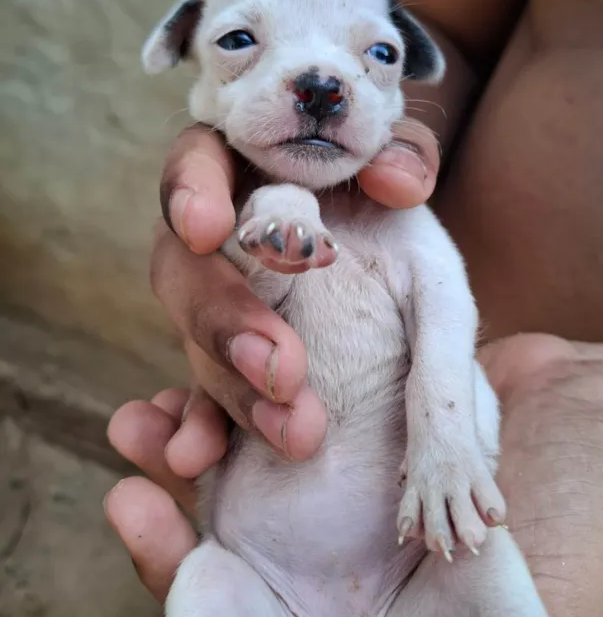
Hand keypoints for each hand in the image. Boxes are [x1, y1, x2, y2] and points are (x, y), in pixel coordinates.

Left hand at [105, 333, 602, 616]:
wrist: (597, 414)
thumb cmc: (582, 514)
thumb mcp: (531, 611)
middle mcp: (339, 573)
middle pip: (225, 585)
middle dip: (168, 551)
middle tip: (133, 504)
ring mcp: (333, 498)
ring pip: (227, 501)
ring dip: (177, 472)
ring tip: (139, 430)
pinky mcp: (333, 435)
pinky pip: (259, 430)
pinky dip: (217, 415)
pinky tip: (184, 397)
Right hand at [152, 120, 439, 468]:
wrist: (394, 261)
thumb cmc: (389, 199)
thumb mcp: (404, 172)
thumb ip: (404, 158)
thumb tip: (399, 184)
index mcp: (245, 169)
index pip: (198, 165)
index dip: (190, 192)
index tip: (208, 230)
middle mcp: (214, 241)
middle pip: (183, 270)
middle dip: (224, 320)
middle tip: (280, 365)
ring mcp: (215, 311)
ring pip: (200, 348)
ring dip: (241, 393)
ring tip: (301, 434)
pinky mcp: (226, 371)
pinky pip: (199, 404)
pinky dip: (197, 431)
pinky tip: (198, 458)